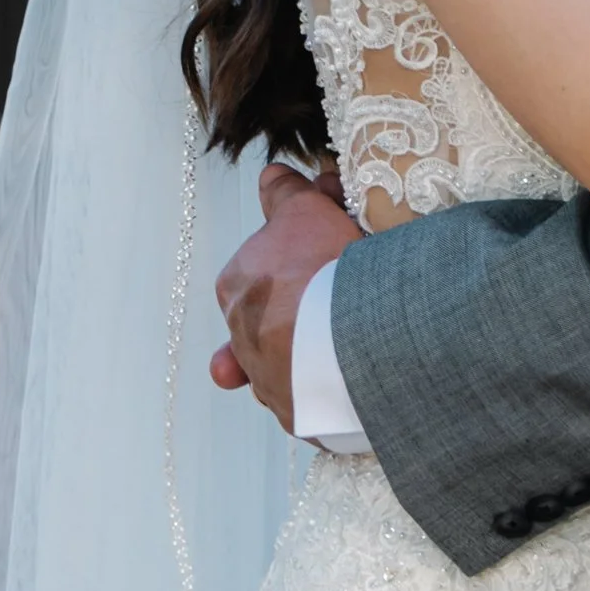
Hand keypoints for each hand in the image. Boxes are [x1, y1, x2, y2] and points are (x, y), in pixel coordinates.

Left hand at [211, 161, 360, 432]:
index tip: (335, 245)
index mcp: (237, 284)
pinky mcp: (299, 416)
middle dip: (301, 304)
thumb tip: (272, 174)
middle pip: (274, 315)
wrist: (352, 340)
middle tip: (347, 290)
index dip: (305, 251)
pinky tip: (349, 374)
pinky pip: (310, 397)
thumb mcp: (306, 211)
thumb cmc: (326, 269)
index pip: (266, 265)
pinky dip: (325, 386)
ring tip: (350, 339)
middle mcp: (241, 336)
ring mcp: (269, 381)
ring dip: (311, 350)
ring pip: (289, 360)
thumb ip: (285, 193)